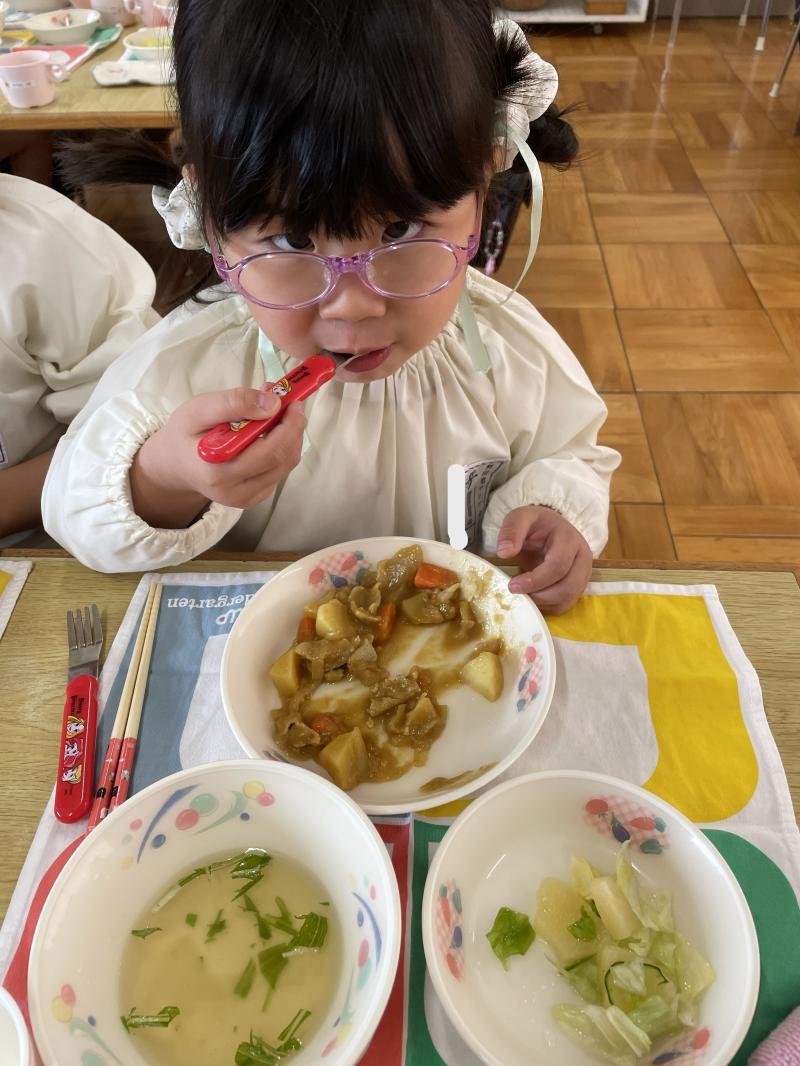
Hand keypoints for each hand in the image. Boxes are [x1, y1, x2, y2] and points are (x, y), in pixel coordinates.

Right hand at [131, 388, 304, 527]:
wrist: (176, 464)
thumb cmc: (186, 434)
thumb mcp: (199, 409)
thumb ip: (234, 403)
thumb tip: (272, 403)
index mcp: (218, 473)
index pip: (270, 451)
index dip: (288, 425)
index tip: (292, 400)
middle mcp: (235, 492)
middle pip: (283, 458)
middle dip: (294, 427)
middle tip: (291, 403)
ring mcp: (248, 498)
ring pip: (286, 464)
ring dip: (290, 436)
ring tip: (277, 413)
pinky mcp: (256, 497)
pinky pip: (280, 470)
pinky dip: (282, 447)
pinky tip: (269, 432)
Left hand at [495, 506, 592, 614]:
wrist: (549, 528)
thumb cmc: (535, 524)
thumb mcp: (520, 517)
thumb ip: (511, 530)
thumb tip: (504, 552)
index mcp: (570, 539)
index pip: (558, 566)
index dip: (535, 580)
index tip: (512, 585)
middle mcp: (582, 558)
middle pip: (567, 587)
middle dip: (539, 595)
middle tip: (516, 592)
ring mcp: (583, 574)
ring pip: (567, 599)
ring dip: (542, 602)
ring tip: (523, 593)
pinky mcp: (578, 587)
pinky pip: (565, 605)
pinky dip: (547, 606)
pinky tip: (532, 595)